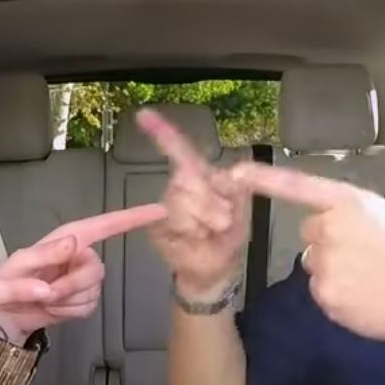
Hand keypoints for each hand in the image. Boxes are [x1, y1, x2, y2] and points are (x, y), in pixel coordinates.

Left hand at [0, 204, 167, 341]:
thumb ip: (46, 254)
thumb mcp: (19, 265)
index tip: (161, 211)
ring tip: (46, 301)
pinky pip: (89, 307)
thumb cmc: (3, 283)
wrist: (1, 316)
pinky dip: (69, 313)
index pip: (107, 225)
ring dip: (67, 302)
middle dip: (71, 287)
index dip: (133, 218)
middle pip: (96, 271)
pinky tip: (54, 310)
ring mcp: (83, 279)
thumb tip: (76, 243)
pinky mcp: (83, 300)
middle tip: (47, 293)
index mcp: (68, 239)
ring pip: (93, 291)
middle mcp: (80, 255)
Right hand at [137, 108, 249, 298]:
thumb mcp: (241, 209)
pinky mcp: (156, 225)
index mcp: (200, 176)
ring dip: (204, 218)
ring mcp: (166, 205)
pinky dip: (190, 230)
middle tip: (222, 221)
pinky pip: (173, 219)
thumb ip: (237, 186)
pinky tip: (194, 238)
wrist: (215, 270)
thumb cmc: (226, 237)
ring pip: (181, 199)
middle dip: (210, 201)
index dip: (162, 132)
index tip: (144, 115)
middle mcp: (179, 187)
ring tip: (209, 231)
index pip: (180, 149)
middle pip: (186, 177)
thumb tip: (231, 172)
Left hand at [230, 162, 384, 343]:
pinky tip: (363, 297)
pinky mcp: (323, 294)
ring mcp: (324, 262)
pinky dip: (337, 296)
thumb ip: (349, 214)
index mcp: (349, 202)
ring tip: (369, 279)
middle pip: (310, 232)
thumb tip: (321, 224)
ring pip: (314, 263)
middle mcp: (330, 227)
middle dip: (328, 243)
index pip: (297, 186)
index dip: (263, 179)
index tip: (233, 173)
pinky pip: (320, 290)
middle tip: (365, 256)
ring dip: (333, 271)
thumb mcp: (383, 216)